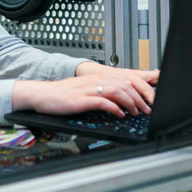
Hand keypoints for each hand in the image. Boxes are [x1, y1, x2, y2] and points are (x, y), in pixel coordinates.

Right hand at [13, 63, 158, 117]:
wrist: (42, 94)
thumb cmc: (62, 95)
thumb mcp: (85, 90)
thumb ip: (102, 92)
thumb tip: (119, 100)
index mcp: (97, 77)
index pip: (126, 79)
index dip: (141, 89)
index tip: (149, 100)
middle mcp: (95, 81)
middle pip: (125, 84)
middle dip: (140, 98)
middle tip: (147, 110)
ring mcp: (89, 89)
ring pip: (118, 91)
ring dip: (131, 103)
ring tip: (136, 112)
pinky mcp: (82, 100)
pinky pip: (103, 102)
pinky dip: (115, 108)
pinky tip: (120, 114)